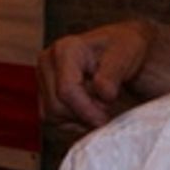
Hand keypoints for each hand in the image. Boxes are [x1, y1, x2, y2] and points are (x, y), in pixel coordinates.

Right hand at [37, 20, 156, 129]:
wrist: (119, 51)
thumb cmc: (123, 49)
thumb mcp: (126, 54)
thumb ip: (114, 73)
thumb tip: (104, 93)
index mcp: (66, 49)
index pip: (67, 90)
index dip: (87, 109)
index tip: (106, 117)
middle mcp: (48, 62)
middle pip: (57, 107)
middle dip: (85, 114)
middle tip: (107, 107)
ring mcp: (43, 78)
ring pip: (53, 116)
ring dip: (80, 118)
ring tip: (100, 103)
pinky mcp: (44, 94)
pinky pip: (54, 120)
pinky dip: (75, 120)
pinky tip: (91, 108)